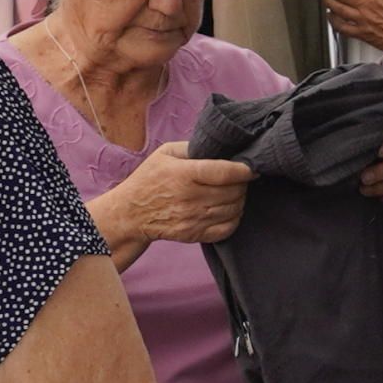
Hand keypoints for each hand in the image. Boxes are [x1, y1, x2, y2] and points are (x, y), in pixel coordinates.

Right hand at [92, 146, 250, 254]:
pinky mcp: (194, 234)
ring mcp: (193, 219)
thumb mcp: (165, 154)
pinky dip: (234, 218)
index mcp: (184, 174)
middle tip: (240, 179)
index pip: (225, 172)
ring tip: (234, 192)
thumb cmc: (148, 179)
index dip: (245, 170)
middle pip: (234, 191)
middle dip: (243, 184)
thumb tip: (220, 147)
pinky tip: (228, 209)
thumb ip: (192, 147)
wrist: (130, 213)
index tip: (252, 167)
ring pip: (234, 209)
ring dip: (240, 200)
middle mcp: (191, 198)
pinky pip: (227, 228)